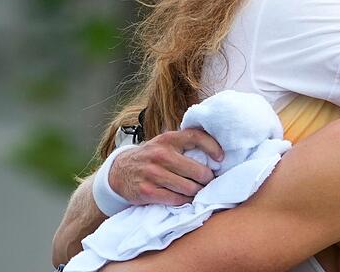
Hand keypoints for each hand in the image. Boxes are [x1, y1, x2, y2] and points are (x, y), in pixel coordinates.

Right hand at [109, 129, 223, 205]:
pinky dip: (186, 201)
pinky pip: (177, 200)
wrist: (119, 172)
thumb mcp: (163, 144)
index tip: (221, 158)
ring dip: (198, 192)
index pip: (196, 137)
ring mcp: (153, 174)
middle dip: (208, 179)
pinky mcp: (148, 191)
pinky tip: (187, 199)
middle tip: (210, 182)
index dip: (213, 147)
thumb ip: (183, 145)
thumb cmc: (150, 157)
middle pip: (197, 170)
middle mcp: (160, 155)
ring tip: (200, 191)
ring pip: (189, 188)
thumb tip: (214, 154)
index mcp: (167, 139)